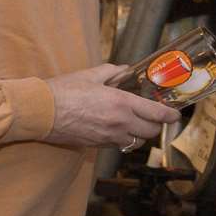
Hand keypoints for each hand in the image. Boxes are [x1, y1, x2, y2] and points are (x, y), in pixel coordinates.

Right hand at [44, 63, 179, 148]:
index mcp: (121, 103)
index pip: (156, 114)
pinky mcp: (97, 146)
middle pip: (150, 132)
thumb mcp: (90, 75)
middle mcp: (119, 123)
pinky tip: (117, 130)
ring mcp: (108, 137)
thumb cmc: (63, 91)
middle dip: (157, 126)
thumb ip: (112, 72)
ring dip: (139, 135)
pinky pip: (118, 145)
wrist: (39, 112)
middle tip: (155, 118)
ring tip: (136, 124)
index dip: (170, 116)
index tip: (175, 115)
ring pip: (136, 142)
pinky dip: (123, 139)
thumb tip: (125, 69)